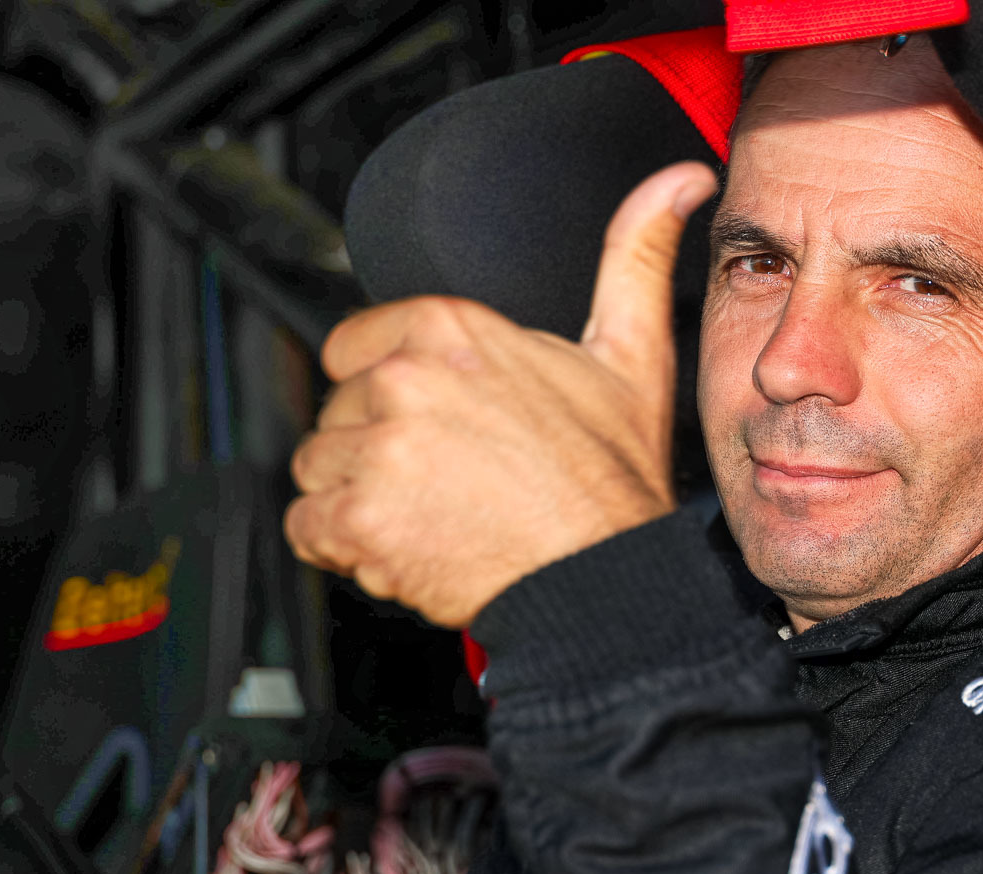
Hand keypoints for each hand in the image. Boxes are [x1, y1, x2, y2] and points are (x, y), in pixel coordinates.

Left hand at [285, 161, 718, 627]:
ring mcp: (379, 448)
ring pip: (318, 469)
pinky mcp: (359, 517)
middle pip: (338, 411)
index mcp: (452, 327)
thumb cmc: (612, 482)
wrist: (604, 580)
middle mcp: (406, 378)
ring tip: (430, 515)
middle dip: (376, 451)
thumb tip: (676, 183)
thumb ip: (635, 258)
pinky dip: (343, 548)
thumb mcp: (631, 354)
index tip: (429, 425)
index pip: (352, 347)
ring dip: (358, 500)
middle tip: (445, 482)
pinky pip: (306, 527)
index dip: (386, 392)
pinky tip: (405, 547)